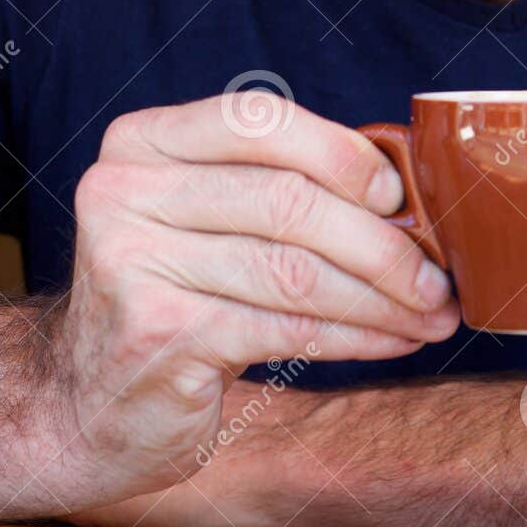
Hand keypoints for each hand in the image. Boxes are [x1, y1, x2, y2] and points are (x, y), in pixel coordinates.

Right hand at [50, 95, 458, 510]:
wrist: (89, 405)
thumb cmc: (175, 299)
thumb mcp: (207, 223)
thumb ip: (278, 188)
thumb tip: (408, 193)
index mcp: (143, 141)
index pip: (260, 121)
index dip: (343, 154)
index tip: (401, 198)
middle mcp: (125, 189)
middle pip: (288, 201)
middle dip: (382, 244)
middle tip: (438, 278)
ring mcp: (133, 260)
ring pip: (294, 271)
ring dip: (381, 299)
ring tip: (431, 316)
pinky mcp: (157, 332)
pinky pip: (286, 327)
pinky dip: (355, 335)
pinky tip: (391, 341)